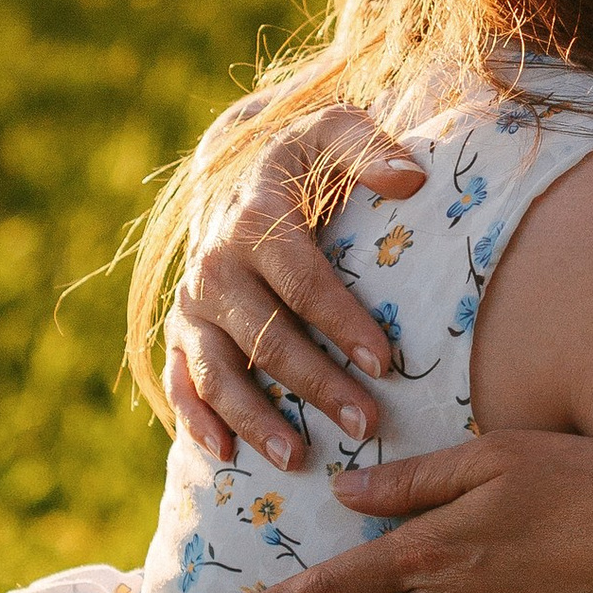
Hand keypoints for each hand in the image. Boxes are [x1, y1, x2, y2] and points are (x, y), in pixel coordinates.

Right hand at [163, 108, 424, 465]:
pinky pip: (182, 382)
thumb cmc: (305, 159)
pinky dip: (197, 421)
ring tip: (298, 460)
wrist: (238, 167)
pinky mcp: (182, 332)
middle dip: (316, 384)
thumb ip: (369, 149)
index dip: (341, 322)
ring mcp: (194, 305)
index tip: (385, 361)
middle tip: (367, 424)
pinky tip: (226, 456)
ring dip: (254, 419)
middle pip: (265, 337)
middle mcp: (215, 266)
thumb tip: (410, 179)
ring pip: (218, 371)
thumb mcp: (335, 133)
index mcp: (255, 219)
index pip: (301, 281)